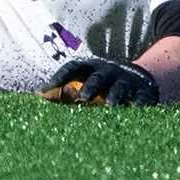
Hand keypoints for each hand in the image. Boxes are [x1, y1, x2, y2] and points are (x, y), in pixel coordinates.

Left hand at [38, 56, 163, 107]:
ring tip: (110, 106)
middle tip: (83, 98)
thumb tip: (37, 93)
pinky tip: (137, 112)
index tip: (49, 87)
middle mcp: (107, 72)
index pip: (73, 67)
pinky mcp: (142, 92)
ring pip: (120, 87)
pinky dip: (140, 104)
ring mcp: (125, 81)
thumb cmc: (99, 85)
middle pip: (98, 77)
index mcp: (89, 69)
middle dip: (91, 86)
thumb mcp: (82, 83)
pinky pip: (142, 98)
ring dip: (115, 95)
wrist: (135, 79)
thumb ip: (61, 90)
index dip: (61, 75)